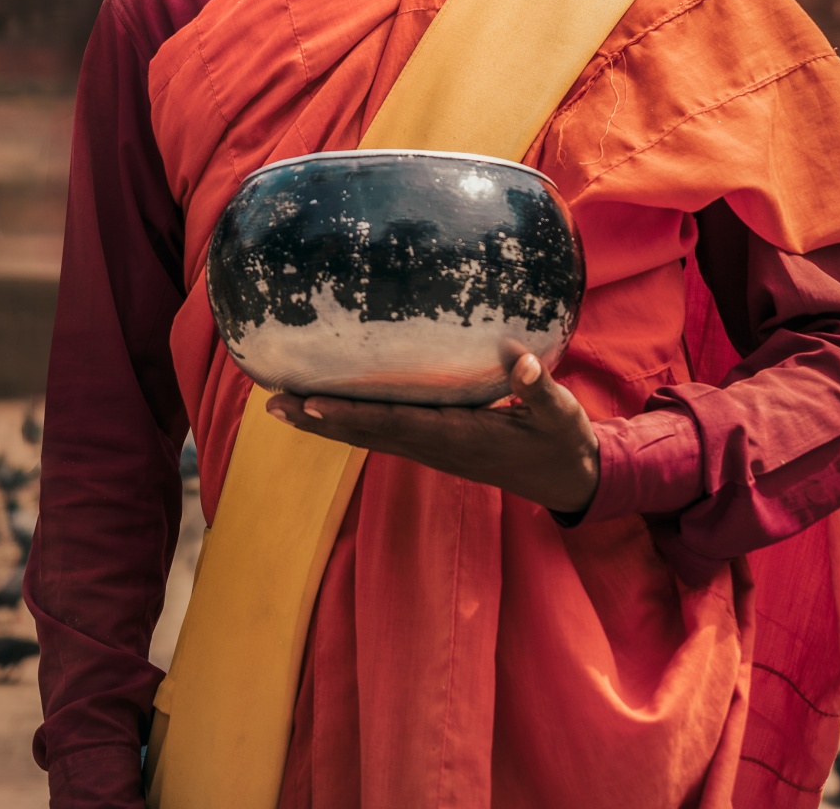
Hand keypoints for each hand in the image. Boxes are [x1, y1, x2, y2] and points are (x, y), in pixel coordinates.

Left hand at [266, 352, 599, 515]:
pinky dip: (349, 421)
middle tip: (272, 402)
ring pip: (369, 437)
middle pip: (368, 434)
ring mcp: (434, 450)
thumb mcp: (561, 415)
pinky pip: (384, 433)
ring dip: (324, 423)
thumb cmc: (563, 442)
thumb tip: (521, 361)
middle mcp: (438, 448)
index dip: (353, 414)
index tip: (313, 402)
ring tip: (281, 405)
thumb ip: (540, 389)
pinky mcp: (437, 445)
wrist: (567, 479)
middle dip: (319, 419)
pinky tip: (326, 409)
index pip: (397, 424)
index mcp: (461, 439)